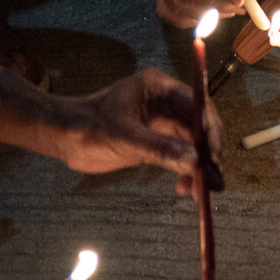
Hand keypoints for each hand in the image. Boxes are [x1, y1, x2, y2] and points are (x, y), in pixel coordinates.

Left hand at [53, 67, 226, 198]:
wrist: (65, 137)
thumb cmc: (88, 126)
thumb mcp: (124, 137)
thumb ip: (159, 148)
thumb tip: (194, 161)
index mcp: (159, 87)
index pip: (196, 104)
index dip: (210, 129)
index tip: (214, 155)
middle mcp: (165, 101)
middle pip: (198, 125)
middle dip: (206, 153)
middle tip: (212, 180)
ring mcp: (161, 121)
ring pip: (192, 143)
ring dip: (197, 166)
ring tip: (198, 192)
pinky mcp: (156, 140)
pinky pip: (179, 155)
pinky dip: (184, 171)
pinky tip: (184, 188)